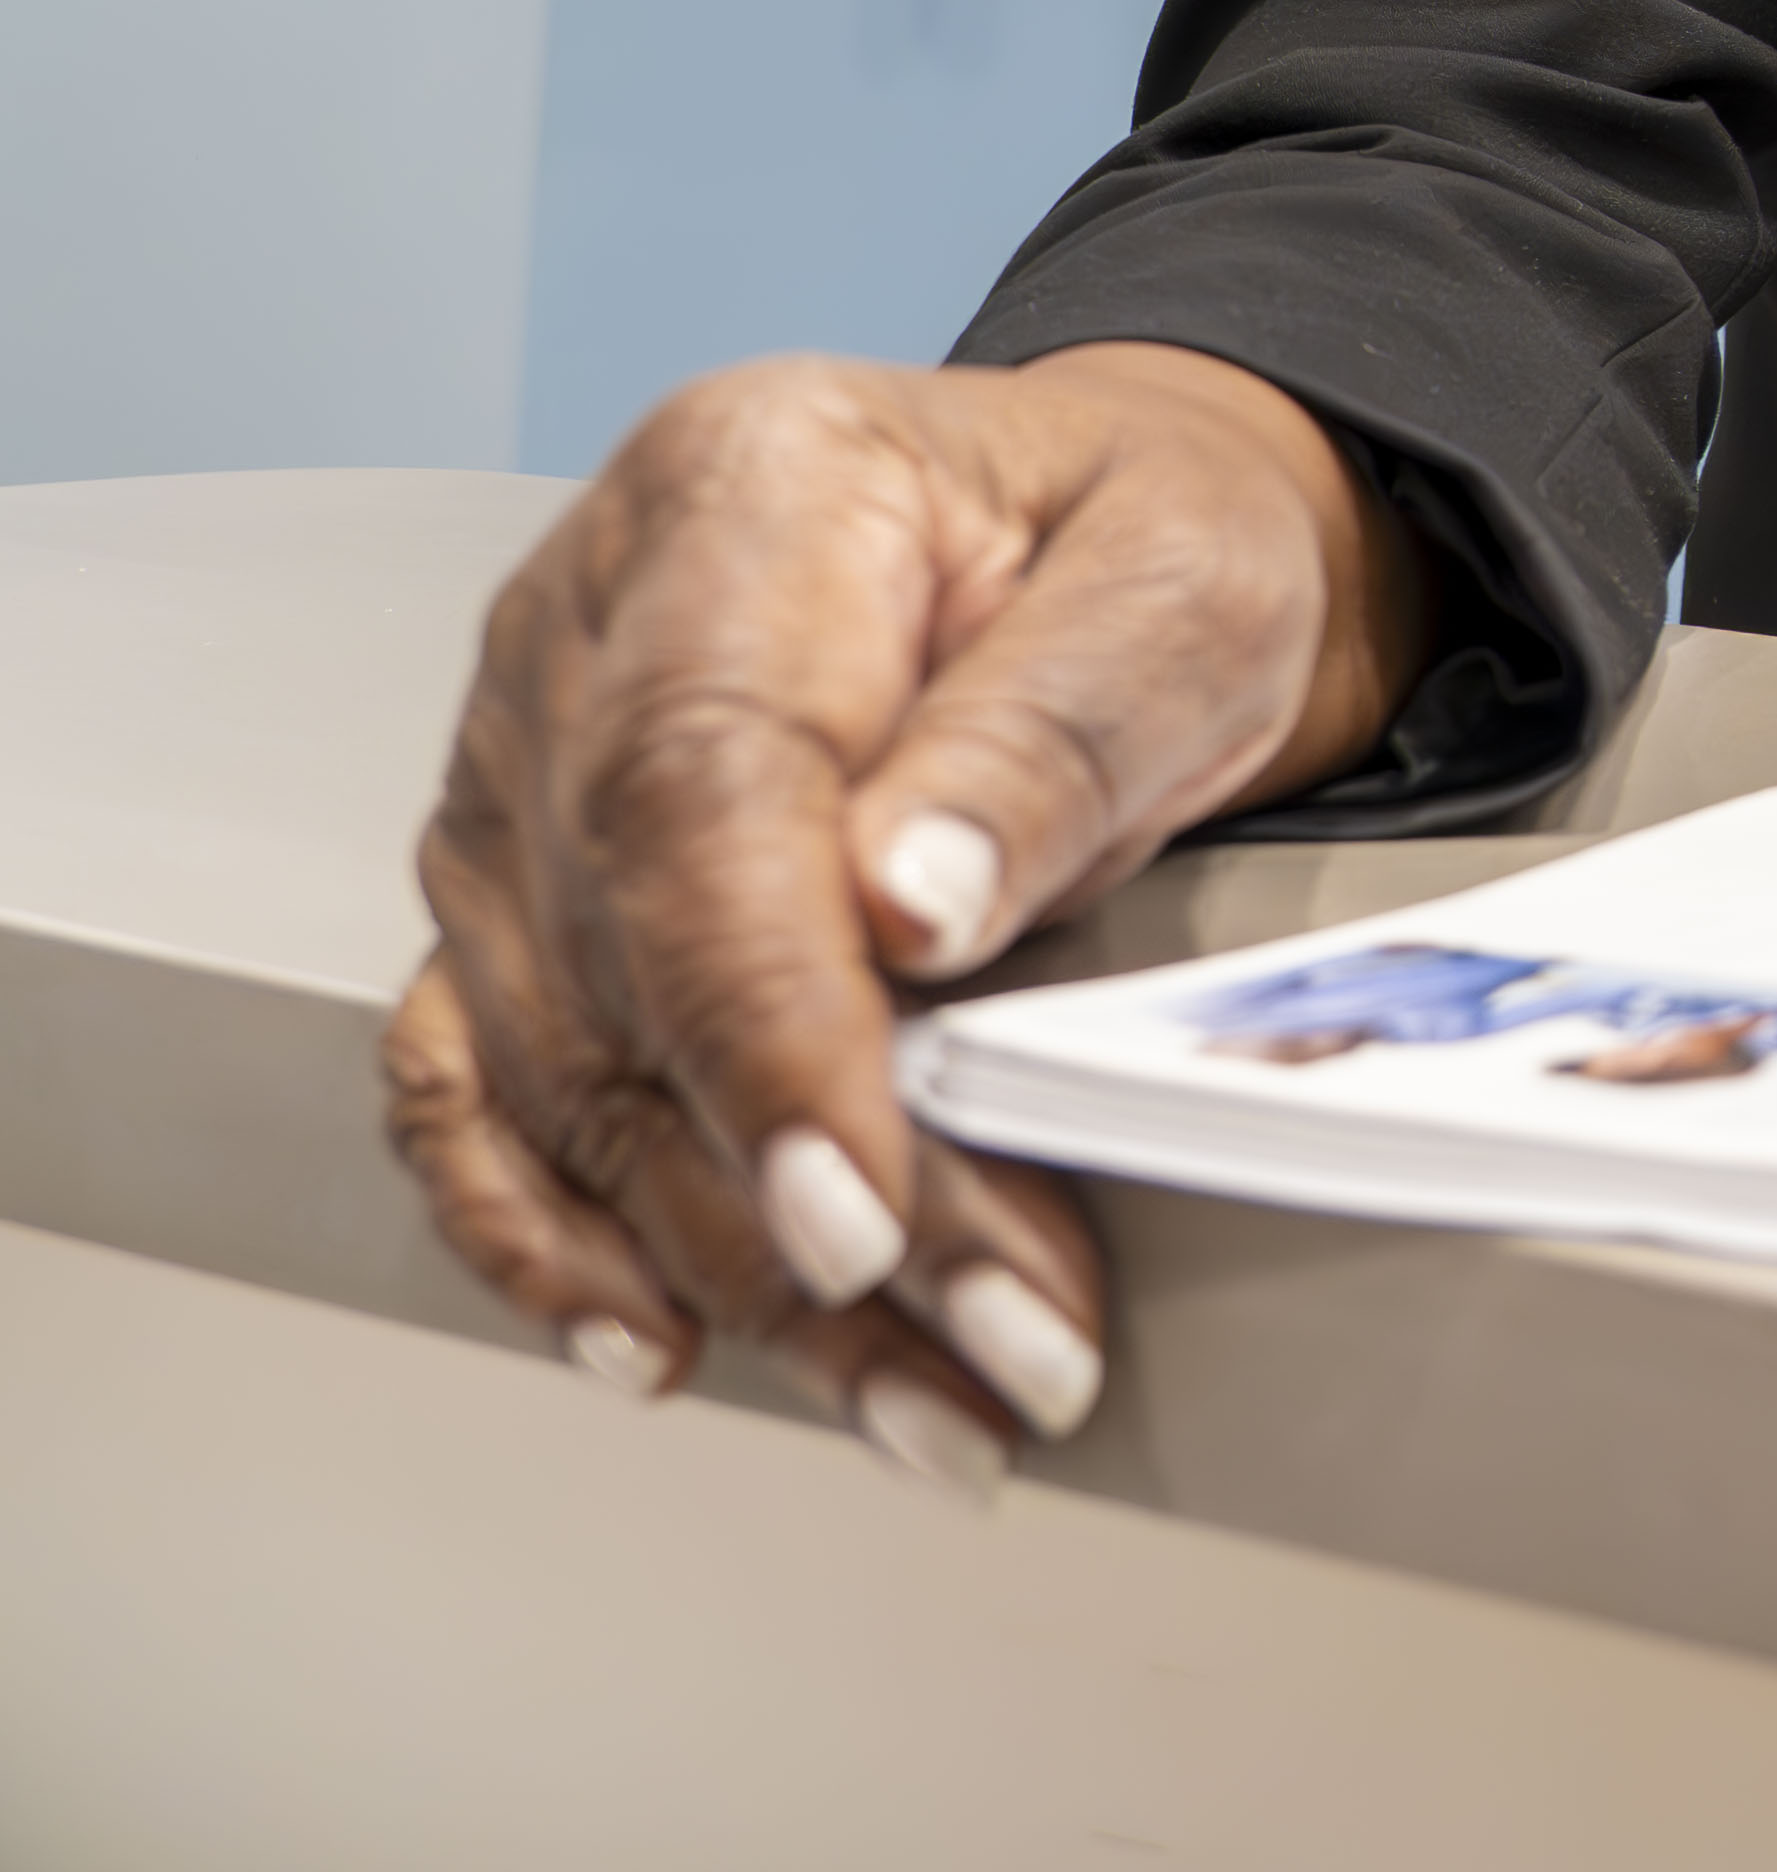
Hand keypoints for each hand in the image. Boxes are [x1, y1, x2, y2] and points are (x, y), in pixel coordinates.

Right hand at [382, 343, 1434, 1483]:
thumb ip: (1055, 724)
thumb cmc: (1148, 535)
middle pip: (634, 962)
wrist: (1105, 530)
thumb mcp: (1190, 580)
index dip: (768, 1025)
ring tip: (927, 1391)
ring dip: (736, 1264)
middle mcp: (582, 633)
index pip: (698, 796)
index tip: (863, 1203)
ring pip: (569, 1067)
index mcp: (741, 492)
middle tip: (997, 1348)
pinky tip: (660, 1334)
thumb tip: (910, 903)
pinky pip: (478, 1089)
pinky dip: (553, 1232)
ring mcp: (519, 774)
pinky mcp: (515, 897)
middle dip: (809, 1201)